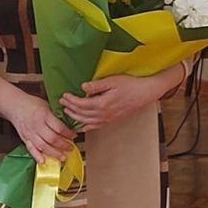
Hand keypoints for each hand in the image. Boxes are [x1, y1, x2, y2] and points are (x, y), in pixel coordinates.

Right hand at [8, 90, 76, 162]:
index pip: (59, 128)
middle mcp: (36, 125)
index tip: (74, 135)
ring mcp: (29, 133)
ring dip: (54, 153)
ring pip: (43, 146)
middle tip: (70, 148)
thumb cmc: (32, 104)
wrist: (15, 105)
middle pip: (52, 139)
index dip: (68, 134)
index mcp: (44, 115)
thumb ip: (56, 116)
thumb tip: (70, 126)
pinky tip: (43, 161)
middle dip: (63, 145)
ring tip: (62, 157)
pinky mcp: (24, 138)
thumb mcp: (47, 105)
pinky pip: (31, 149)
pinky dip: (37, 156)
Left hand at [60, 72, 178, 130]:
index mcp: (102, 104)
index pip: (81, 104)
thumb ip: (96, 85)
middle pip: (81, 113)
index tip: (64, 95)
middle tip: (61, 103)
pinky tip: (81, 126)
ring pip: (86, 121)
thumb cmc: (131, 85)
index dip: (70, 100)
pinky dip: (86, 127)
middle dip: (69, 108)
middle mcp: (103, 114)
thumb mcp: (112, 81)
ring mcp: (107, 118)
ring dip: (75, 117)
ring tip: (67, 112)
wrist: (146, 92)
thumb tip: (83, 86)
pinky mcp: (111, 119)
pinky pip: (95, 126)